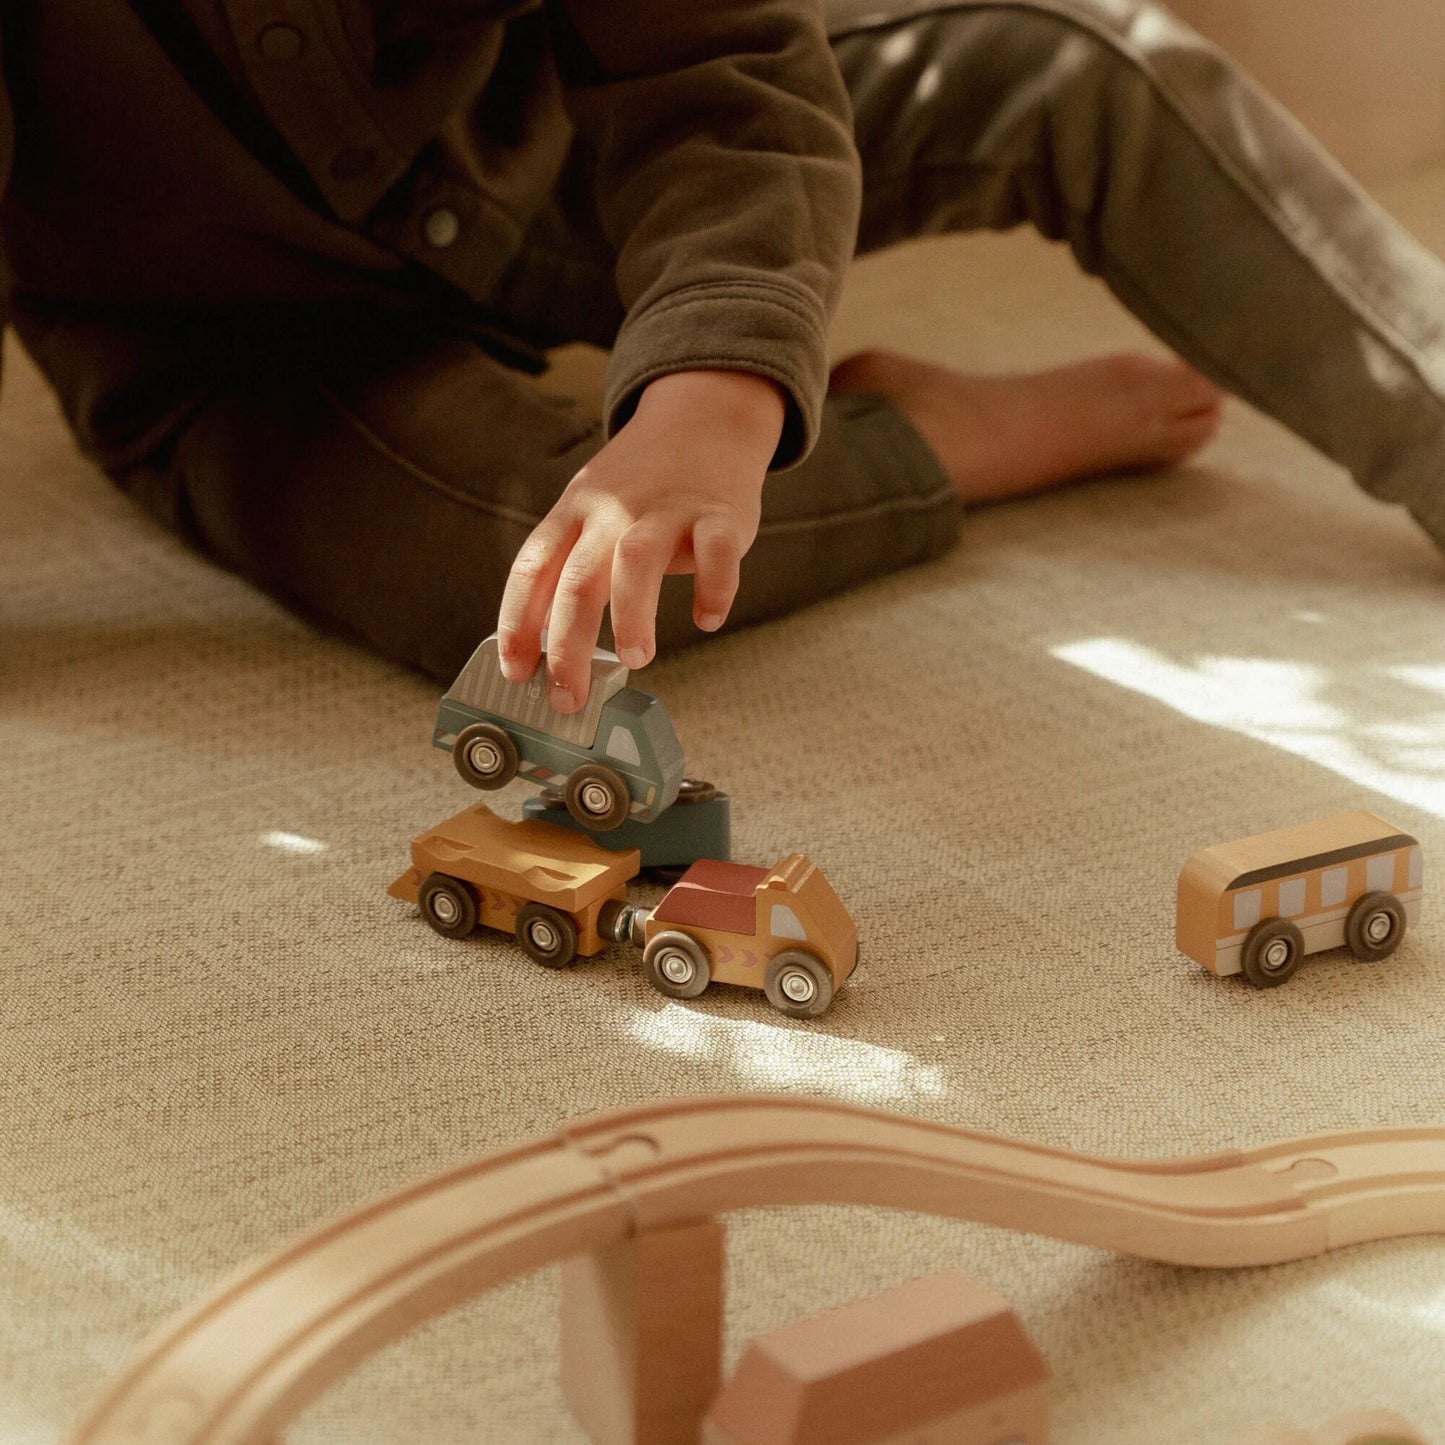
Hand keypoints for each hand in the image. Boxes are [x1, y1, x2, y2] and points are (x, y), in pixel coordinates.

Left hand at [496, 368, 785, 711]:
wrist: (703, 418)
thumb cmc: (641, 484)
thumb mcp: (590, 509)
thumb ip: (571, 567)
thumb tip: (548, 647)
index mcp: (574, 513)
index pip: (532, 570)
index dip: (516, 623)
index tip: (515, 672)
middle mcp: (613, 511)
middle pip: (578, 579)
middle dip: (567, 646)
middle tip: (567, 697)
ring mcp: (666, 510)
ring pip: (637, 561)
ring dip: (632, 615)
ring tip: (635, 658)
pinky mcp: (717, 514)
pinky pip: (715, 553)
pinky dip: (713, 588)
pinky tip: (708, 619)